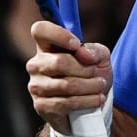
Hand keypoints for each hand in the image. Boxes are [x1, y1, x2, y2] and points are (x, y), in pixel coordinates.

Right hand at [26, 21, 111, 135]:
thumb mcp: (100, 57)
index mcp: (47, 46)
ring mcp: (36, 86)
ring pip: (65, 85)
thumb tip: (83, 54)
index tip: (77, 44)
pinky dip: (86, 101)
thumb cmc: (92, 74)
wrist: (91, 104)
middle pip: (59, 62)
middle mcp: (37, 64)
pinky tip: (96, 99)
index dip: (59, 35)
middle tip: (96, 73)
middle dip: (85, 69)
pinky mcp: (41, 106)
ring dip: (90, 86)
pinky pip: (64, 103)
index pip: (40, 30)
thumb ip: (94, 50)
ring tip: (100, 86)